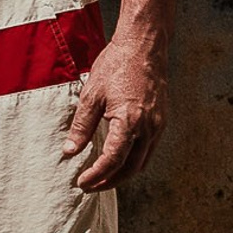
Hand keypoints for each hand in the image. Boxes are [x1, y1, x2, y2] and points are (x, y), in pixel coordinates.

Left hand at [64, 33, 166, 191]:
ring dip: (122, 174)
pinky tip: (120, 158)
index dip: (96, 175)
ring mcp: (158, 125)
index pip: (112, 160)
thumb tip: (70, 151)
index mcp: (130, 121)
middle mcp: (148, 127)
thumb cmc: (117, 65)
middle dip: (109, 181)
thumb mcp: (92, 95)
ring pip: (142, 162)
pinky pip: (149, 149)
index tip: (81, 182)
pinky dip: (134, 160)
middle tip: (90, 186)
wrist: (144, 46)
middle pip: (130, 169)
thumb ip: (81, 126)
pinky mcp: (161, 120)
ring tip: (103, 177)